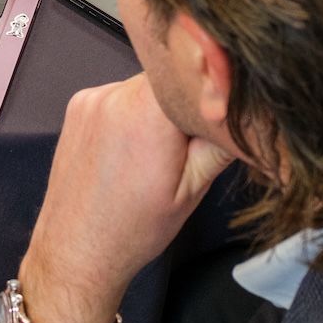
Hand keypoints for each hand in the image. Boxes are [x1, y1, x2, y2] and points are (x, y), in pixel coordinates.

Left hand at [20, 75, 231, 322]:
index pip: (192, 72)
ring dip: (156, 109)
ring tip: (153, 154)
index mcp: (146, 114)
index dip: (210, 90)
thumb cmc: (132, 228)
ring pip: (143, 87)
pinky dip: (131, 114)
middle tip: (187, 143)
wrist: (77, 250)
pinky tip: (130, 150)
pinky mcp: (77, 106)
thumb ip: (220, 141)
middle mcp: (113, 97)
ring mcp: (91, 98)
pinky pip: (119, 96)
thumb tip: (246, 109)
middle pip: (168, 78)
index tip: (218, 112)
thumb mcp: (193, 189)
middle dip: (183, 103)